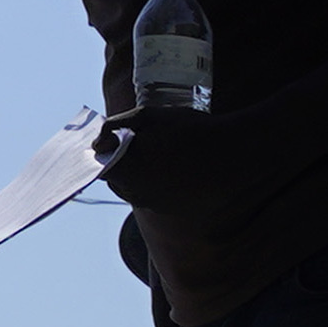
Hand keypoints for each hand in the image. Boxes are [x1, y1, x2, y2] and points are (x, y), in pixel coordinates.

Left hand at [98, 106, 262, 222]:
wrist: (231, 153)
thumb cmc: (188, 130)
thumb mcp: (148, 116)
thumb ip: (115, 127)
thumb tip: (96, 143)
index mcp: (127, 170)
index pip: (98, 167)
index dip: (102, 154)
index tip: (109, 142)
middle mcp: (137, 193)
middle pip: (117, 180)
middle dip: (122, 163)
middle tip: (138, 144)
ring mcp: (157, 204)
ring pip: (138, 189)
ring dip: (141, 175)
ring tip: (161, 154)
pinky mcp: (175, 210)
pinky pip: (159, 197)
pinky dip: (161, 184)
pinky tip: (177, 168)